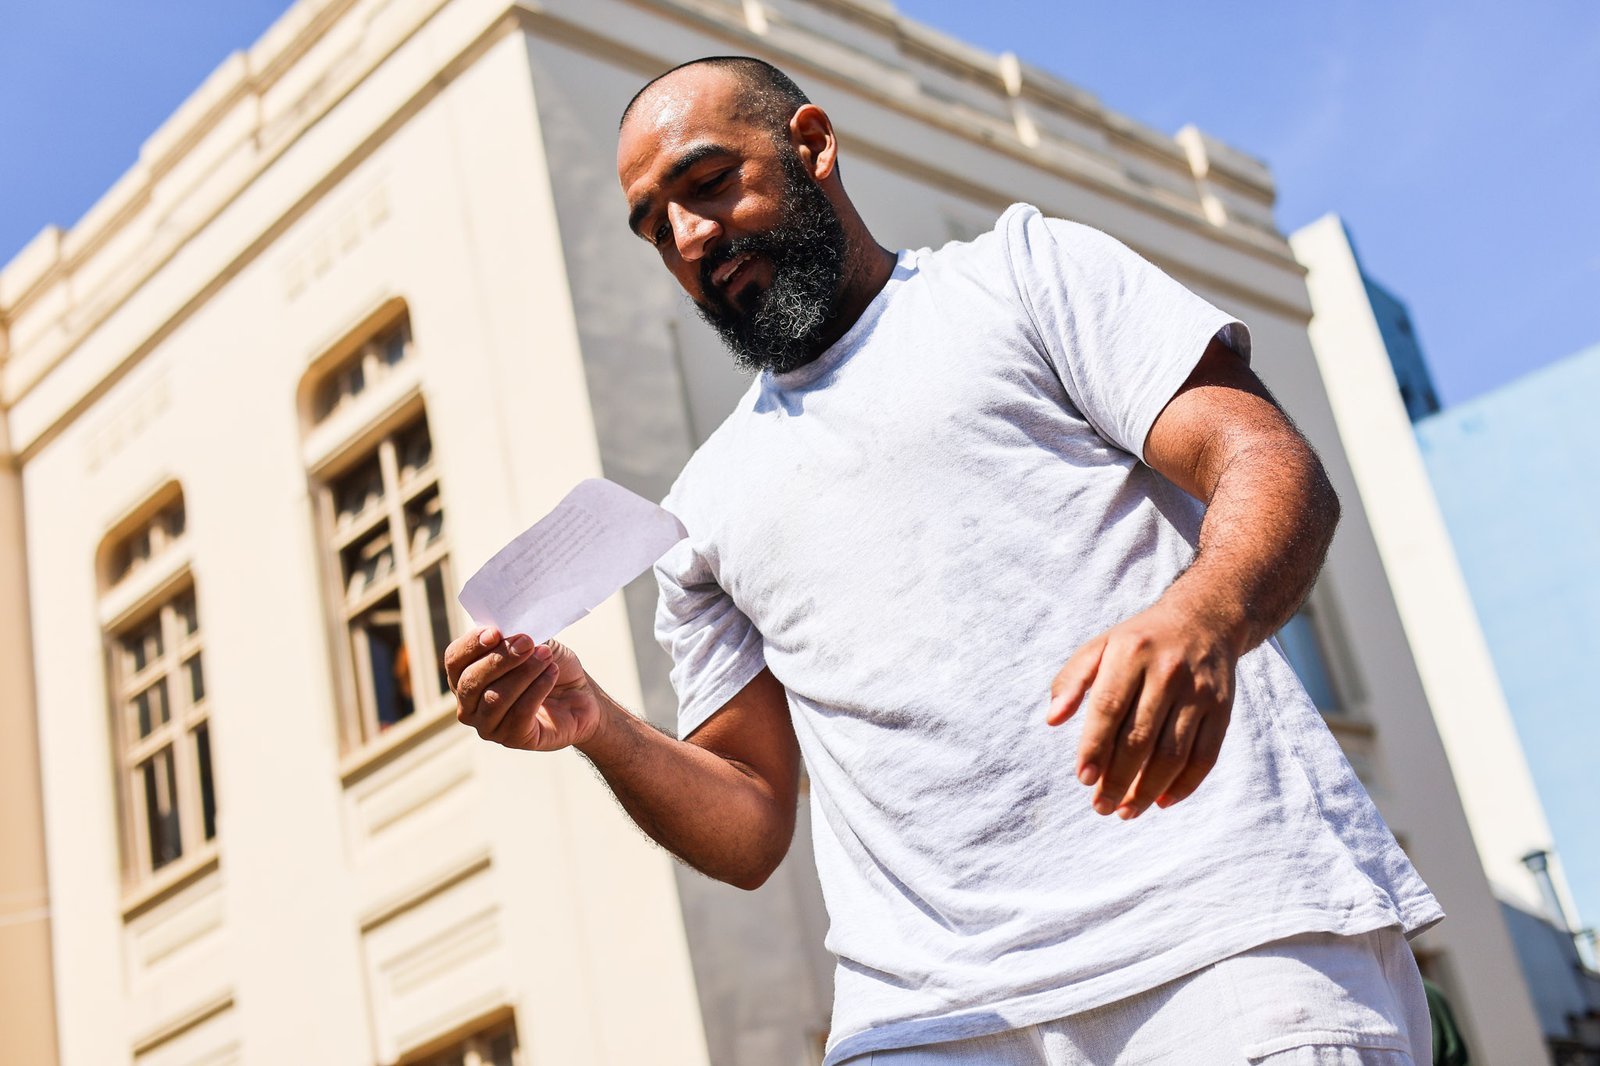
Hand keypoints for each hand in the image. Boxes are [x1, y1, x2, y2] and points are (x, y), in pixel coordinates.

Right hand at [447, 625, 601, 750]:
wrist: (582, 696)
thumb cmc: (551, 667)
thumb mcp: (535, 643)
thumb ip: (516, 637)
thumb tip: (508, 627)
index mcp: (466, 676)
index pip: (454, 660)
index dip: (471, 645)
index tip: (495, 632)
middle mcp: (469, 705)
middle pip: (471, 681)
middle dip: (500, 658)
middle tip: (528, 643)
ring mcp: (488, 725)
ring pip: (494, 698)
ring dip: (523, 673)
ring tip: (546, 657)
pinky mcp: (513, 738)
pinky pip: (519, 713)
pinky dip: (537, 689)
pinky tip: (551, 674)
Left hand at [1046, 600, 1236, 818]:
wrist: (1203, 620)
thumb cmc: (1139, 641)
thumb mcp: (1100, 646)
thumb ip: (1072, 681)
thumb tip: (1052, 720)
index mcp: (1131, 653)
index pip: (1109, 707)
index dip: (1095, 747)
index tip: (1084, 779)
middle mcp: (1168, 671)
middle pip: (1140, 738)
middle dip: (1118, 779)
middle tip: (1101, 806)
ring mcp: (1199, 692)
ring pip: (1173, 754)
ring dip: (1148, 790)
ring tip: (1126, 811)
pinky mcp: (1222, 709)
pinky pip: (1205, 756)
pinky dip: (1184, 785)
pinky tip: (1161, 801)